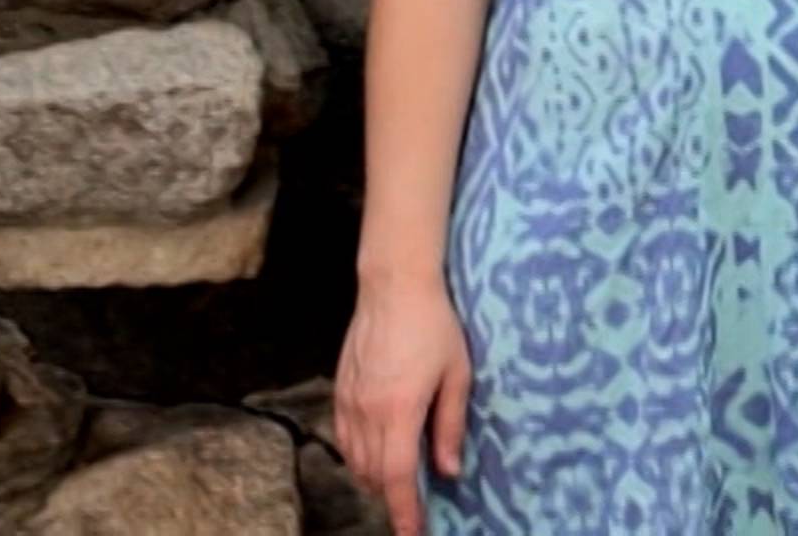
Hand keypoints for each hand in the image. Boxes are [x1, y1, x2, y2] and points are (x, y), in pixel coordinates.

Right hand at [334, 278, 472, 535]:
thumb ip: (451, 425)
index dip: (404, 510)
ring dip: (374, 479)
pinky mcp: (340, 390)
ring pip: (354, 460)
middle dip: (391, 498)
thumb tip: (449, 470)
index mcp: (400, 409)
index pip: (396, 476)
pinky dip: (357, 457)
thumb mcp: (458, 374)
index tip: (413, 532)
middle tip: (413, 508)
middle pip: (372, 474)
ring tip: (397, 485)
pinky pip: (343, 438)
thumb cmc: (434, 326)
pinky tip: (374, 455)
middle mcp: (368, 411)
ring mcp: (349, 401)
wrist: (394, 286)